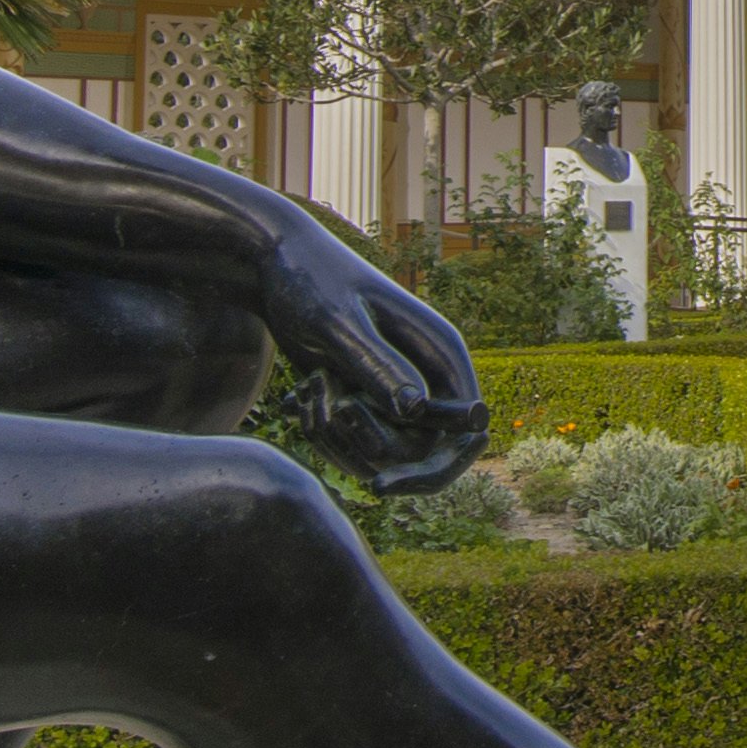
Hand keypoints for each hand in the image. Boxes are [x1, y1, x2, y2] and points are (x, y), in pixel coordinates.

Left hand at [264, 219, 485, 495]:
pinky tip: (298, 397)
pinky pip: (362, 441)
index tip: (380, 484)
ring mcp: (401, 385)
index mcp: (441, 350)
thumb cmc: (311, 281)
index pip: (468, 431)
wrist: (278, 263)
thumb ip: (377, 365)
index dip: (434, 469)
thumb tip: (417, 412)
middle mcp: (430, 372)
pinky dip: (328, 434)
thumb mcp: (338, 323)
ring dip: (341, 439)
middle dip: (373, 449)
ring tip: (304, 391)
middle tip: (327, 413)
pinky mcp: (371, 394)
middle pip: (428, 451)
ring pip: (390, 451)